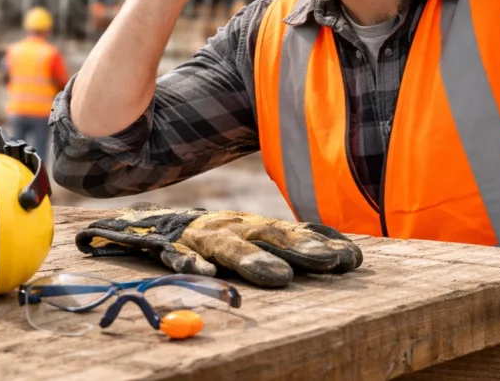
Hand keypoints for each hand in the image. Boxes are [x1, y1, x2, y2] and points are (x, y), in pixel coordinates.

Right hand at [75, 202, 363, 287]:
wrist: (148, 221)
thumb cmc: (213, 235)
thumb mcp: (252, 234)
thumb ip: (290, 242)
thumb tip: (346, 252)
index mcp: (253, 225)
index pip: (293, 232)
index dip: (321, 243)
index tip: (352, 259)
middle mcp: (231, 226)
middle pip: (268, 234)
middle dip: (299, 248)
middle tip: (328, 262)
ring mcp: (200, 236)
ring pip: (229, 246)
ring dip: (254, 259)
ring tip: (280, 277)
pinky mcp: (169, 247)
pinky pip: (179, 256)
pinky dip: (192, 263)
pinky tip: (207, 274)